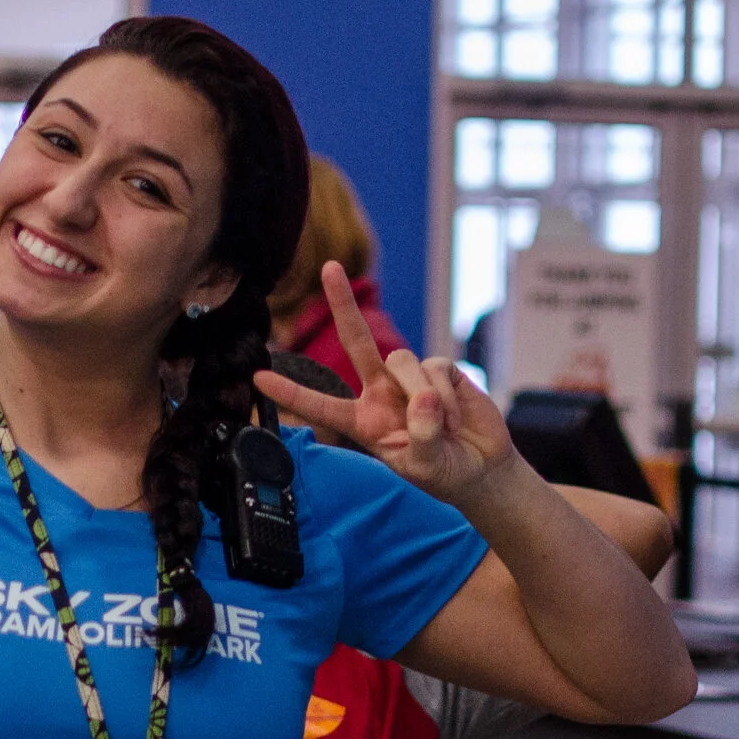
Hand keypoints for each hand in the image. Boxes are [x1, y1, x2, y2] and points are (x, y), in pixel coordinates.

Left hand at [253, 261, 517, 508]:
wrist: (480, 467)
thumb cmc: (442, 470)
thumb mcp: (423, 466)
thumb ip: (420, 436)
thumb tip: (423, 398)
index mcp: (361, 420)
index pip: (319, 405)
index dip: (290, 392)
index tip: (258, 377)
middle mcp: (380, 391)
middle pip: (357, 341)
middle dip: (343, 304)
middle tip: (329, 267)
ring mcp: (410, 378)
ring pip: (401, 361)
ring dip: (421, 396)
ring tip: (442, 429)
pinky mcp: (441, 370)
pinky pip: (435, 368)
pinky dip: (446, 397)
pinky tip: (455, 419)